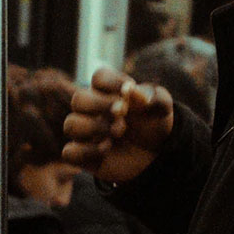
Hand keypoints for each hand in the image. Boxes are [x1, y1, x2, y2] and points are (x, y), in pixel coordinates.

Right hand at [62, 67, 173, 182]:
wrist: (156, 155)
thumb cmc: (153, 125)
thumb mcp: (163, 109)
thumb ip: (153, 97)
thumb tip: (133, 92)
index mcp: (109, 92)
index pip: (99, 77)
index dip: (112, 82)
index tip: (130, 92)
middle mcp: (92, 110)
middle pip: (79, 99)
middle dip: (100, 105)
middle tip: (122, 113)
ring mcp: (86, 133)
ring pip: (71, 125)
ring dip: (94, 127)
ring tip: (118, 132)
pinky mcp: (83, 156)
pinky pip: (70, 152)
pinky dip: (87, 151)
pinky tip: (106, 149)